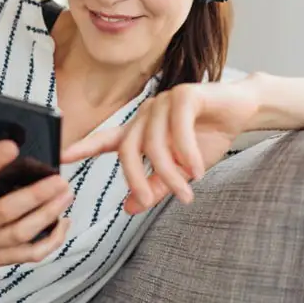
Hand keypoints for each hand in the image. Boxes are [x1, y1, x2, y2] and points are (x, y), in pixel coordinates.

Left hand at [61, 81, 259, 215]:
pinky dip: (187, 152)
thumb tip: (128, 208)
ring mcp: (163, 102)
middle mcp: (147, 114)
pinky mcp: (185, 95)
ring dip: (169, 172)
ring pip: (154, 143)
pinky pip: (177, 128)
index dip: (83, 148)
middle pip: (128, 149)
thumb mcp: (181, 170)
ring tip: (185, 191)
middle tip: (146, 202)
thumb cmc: (208, 138)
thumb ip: (155, 187)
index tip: (61, 157)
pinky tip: (197, 169)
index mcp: (142, 130)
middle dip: (136, 178)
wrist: (242, 112)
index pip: (107, 139)